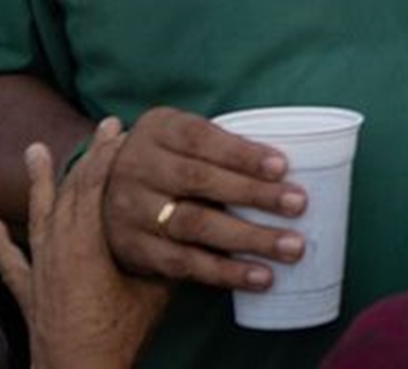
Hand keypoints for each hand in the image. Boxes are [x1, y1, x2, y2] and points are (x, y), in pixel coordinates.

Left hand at [0, 117, 172, 368]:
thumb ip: (169, 258)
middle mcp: (57, 250)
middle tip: (102, 128)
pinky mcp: (28, 293)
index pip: (96, 187)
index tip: (123, 130)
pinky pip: (11, 261)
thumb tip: (201, 230)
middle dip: (87, 158)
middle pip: (70, 193)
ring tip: (35, 151)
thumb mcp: (155, 290)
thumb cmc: (117, 335)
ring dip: (39, 184)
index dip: (109, 156)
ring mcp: (39, 270)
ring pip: (40, 216)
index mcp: (86, 244)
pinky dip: (0, 243)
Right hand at [102, 106, 307, 289]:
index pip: (200, 138)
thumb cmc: (171, 159)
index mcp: (157, 130)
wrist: (107, 194)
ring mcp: (131, 211)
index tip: (282, 166)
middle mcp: (136, 168)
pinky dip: (225, 271)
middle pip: (199, 181)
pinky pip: (184, 263)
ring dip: (248, 238)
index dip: (241, 153)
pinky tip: (260, 276)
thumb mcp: (184, 137)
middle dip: (254, 194)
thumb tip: (295, 162)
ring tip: (290, 247)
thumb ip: (223, 145)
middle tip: (299, 205)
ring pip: (194, 225)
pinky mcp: (135, 250)